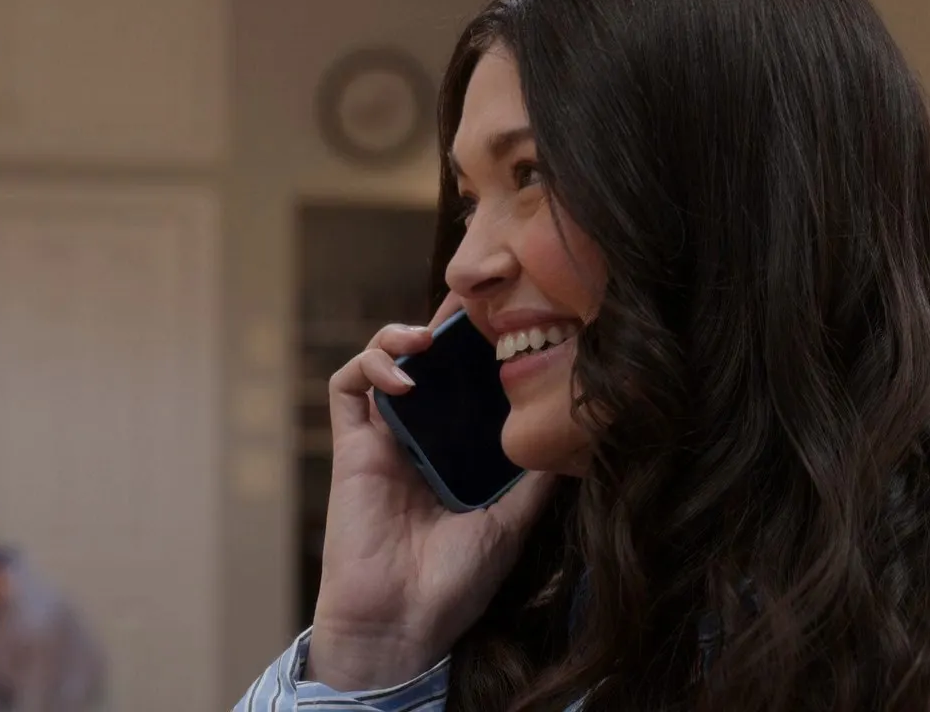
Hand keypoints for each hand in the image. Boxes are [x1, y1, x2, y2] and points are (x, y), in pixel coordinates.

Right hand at [309, 295, 555, 690]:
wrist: (404, 624)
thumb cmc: (457, 583)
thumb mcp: (514, 520)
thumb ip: (537, 475)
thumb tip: (582, 429)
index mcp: (458, 454)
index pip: (467, 386)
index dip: (480, 351)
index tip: (509, 321)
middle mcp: (421, 441)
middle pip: (426, 365)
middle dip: (442, 328)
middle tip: (470, 305)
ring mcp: (384, 442)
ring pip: (381, 364)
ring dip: (398, 336)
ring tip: (426, 336)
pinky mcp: (351, 450)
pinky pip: (346, 389)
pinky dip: (371, 368)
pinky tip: (404, 377)